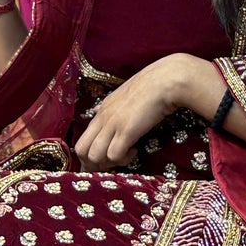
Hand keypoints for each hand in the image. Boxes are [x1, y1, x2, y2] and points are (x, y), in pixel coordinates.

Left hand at [75, 53, 219, 169]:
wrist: (164, 80)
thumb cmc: (149, 87)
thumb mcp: (122, 96)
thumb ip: (109, 107)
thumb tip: (97, 112)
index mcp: (100, 111)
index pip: (80, 141)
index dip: (90, 156)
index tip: (106, 158)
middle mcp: (102, 118)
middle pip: (81, 151)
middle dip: (94, 164)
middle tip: (114, 161)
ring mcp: (112, 124)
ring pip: (94, 157)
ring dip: (109, 163)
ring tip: (125, 155)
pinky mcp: (126, 131)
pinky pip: (114, 155)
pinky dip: (124, 158)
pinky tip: (135, 149)